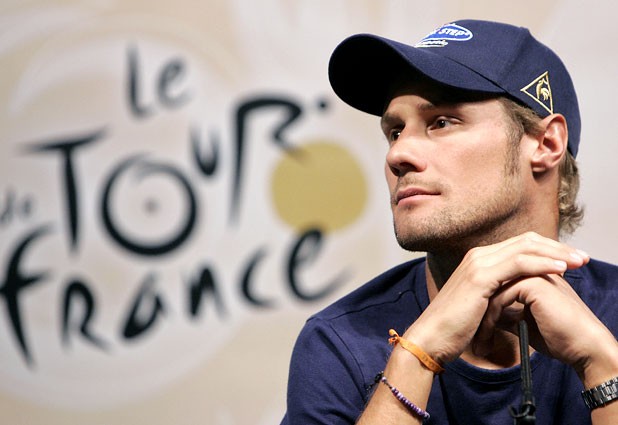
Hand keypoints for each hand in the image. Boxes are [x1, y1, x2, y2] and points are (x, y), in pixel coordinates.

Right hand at [403, 232, 588, 364]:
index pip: (520, 245)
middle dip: (558, 247)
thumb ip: (498, 293)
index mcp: (479, 259)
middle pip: (526, 241)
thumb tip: (519, 296)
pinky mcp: (481, 277)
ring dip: (557, 254)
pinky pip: (519, 264)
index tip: (570, 260)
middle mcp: (478, 255)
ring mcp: (478, 263)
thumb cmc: (455, 327)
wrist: (431, 337)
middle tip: (582, 257)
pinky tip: (561, 269)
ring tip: (579, 261)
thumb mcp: (481, 304)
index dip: (548, 249)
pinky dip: (543, 264)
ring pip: (526, 248)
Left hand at [480, 273, 617, 384]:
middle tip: (473, 339)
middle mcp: (528, 270)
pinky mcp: (533, 283)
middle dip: (478, 313)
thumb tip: (488, 313)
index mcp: (527, 275)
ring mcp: (531, 273)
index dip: (482, 307)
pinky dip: (491, 319)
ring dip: (482, 319)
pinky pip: (500, 297)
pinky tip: (487, 338)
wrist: (580, 346)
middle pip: (489, 286)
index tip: (475, 333)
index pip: (493, 285)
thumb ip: (506, 312)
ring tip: (479, 343)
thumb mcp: (522, 323)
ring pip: (491, 292)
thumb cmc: (557, 336)